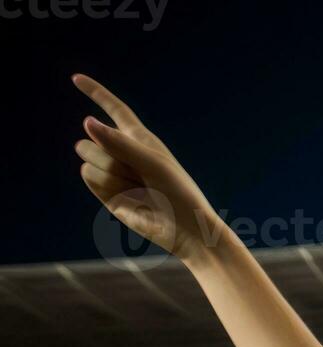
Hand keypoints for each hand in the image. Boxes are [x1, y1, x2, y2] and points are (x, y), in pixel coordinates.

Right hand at [72, 75, 221, 265]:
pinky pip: (89, 176)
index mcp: (140, 138)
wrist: (184, 230)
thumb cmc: (179, 194)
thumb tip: (87, 122)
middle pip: (93, 138)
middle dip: (110, 154)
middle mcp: (123, 152)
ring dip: (111, 172)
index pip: (115, 109)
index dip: (96, 93)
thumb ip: (120, 143)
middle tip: (139, 175)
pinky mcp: (106, 192)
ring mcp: (113, 172)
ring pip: (88, 156)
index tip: (75, 79)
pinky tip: (127, 197)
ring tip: (137, 188)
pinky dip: (105, 185)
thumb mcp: (153, 163)